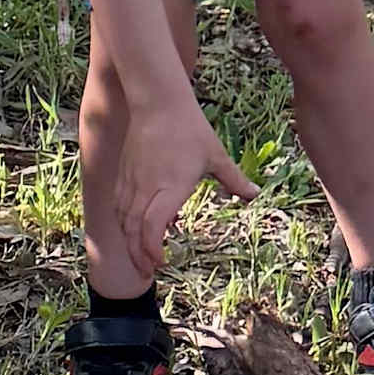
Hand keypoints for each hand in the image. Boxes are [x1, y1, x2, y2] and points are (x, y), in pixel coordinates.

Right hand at [91, 73, 256, 284]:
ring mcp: (131, 180)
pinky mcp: (124, 173)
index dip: (152, 249)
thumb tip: (255, 194)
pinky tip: (131, 230)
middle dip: (138, 255)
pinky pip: (118, 204)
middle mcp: (145, 187)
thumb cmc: (189, 128)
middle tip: (148, 273)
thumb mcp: (216, 155)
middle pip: (133, 230)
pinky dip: (123, 222)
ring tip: (139, 258)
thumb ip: (234, 180)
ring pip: (122, 219)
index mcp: (169, 187)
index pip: (152, 227)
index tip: (162, 263)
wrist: (157, 101)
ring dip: (129, 242)